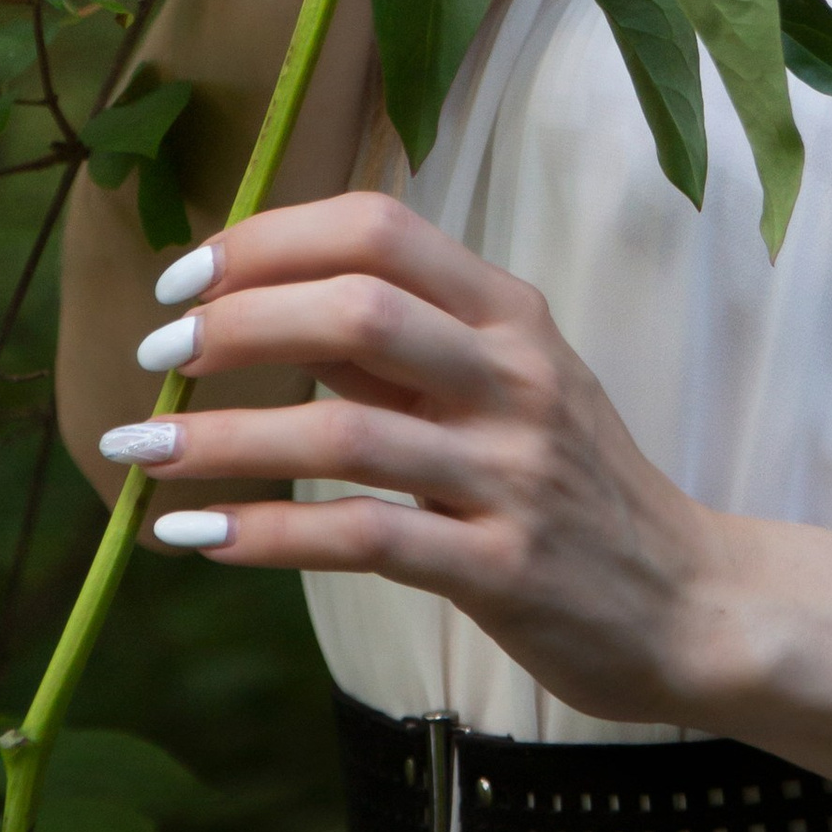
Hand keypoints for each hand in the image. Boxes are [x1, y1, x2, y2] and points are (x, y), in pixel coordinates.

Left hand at [101, 193, 729, 725]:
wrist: (691, 601)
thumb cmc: (576, 484)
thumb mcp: (508, 387)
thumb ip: (404, 349)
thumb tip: (266, 310)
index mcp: (511, 312)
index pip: (379, 230)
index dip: (270, 239)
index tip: (185, 277)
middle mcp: (516, 376)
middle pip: (357, 309)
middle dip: (237, 323)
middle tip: (156, 354)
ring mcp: (513, 472)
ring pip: (345, 430)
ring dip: (225, 437)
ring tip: (140, 450)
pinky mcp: (502, 568)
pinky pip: (364, 539)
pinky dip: (267, 534)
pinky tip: (197, 537)